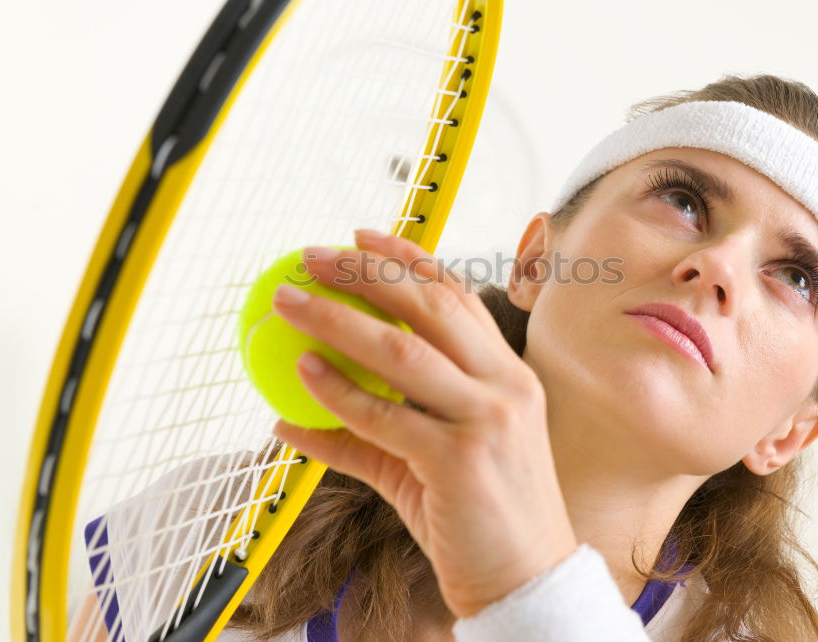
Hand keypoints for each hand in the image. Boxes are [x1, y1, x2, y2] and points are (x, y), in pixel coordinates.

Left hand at [270, 229, 577, 618]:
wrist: (527, 581)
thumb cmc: (480, 518)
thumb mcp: (426, 463)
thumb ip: (363, 432)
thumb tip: (290, 415)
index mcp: (507, 373)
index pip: (456, 295)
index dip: (407, 258)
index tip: (361, 235)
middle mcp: (504, 384)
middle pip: (429, 304)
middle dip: (366, 270)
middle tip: (313, 257)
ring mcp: (487, 418)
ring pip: (401, 348)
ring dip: (337, 318)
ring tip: (290, 302)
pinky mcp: (460, 458)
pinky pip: (385, 415)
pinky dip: (338, 391)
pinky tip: (303, 373)